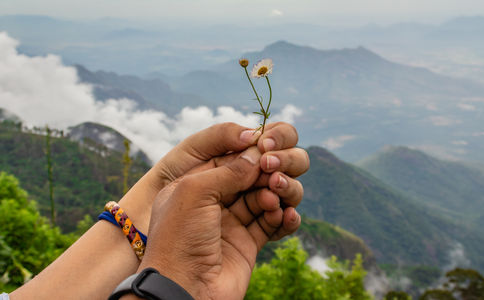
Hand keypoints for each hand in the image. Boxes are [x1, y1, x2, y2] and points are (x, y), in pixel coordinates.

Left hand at [118, 122, 308, 233]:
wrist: (183, 290)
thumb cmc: (178, 239)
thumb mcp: (194, 191)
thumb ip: (228, 170)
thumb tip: (257, 155)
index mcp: (197, 182)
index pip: (232, 156)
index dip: (253, 149)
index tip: (268, 146)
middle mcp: (216, 200)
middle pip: (254, 174)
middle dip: (269, 169)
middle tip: (274, 171)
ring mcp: (233, 222)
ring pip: (268, 196)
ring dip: (278, 192)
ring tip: (274, 197)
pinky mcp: (249, 244)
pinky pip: (274, 223)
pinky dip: (285, 217)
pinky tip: (288, 215)